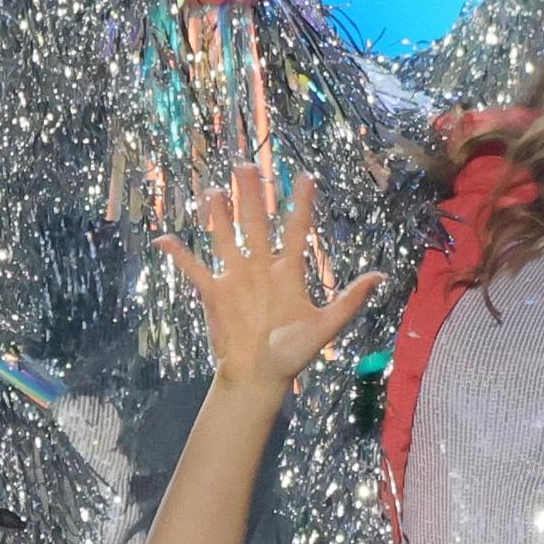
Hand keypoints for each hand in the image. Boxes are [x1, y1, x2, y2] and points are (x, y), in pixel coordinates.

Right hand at [154, 162, 386, 389]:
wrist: (259, 377)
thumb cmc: (293, 355)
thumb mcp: (325, 327)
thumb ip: (349, 300)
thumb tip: (380, 276)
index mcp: (289, 272)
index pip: (297, 230)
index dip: (301, 204)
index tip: (307, 177)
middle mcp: (261, 268)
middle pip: (256, 223)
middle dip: (251, 195)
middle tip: (245, 165)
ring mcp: (236, 278)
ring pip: (225, 237)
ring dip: (219, 215)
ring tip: (214, 190)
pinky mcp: (214, 293)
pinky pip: (194, 270)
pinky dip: (179, 256)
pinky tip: (164, 239)